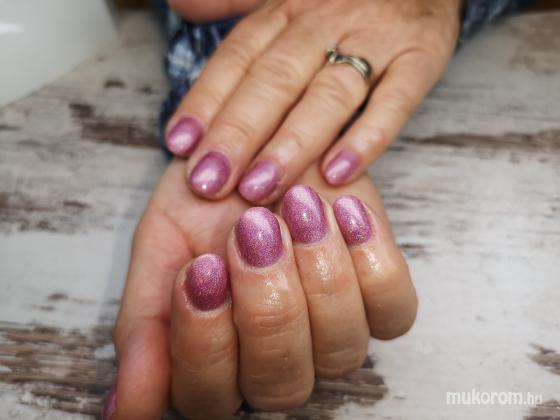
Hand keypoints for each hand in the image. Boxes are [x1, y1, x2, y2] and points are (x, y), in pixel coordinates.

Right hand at [106, 160, 415, 418]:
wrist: (254, 149)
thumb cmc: (206, 204)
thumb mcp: (160, 252)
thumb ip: (144, 329)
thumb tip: (124, 413)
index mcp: (218, 363)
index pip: (208, 394)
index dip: (204, 338)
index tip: (200, 267)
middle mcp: (281, 362)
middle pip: (281, 381)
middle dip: (266, 302)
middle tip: (252, 229)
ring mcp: (335, 334)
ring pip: (342, 349)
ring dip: (318, 274)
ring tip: (298, 206)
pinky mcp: (381, 300)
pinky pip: (394, 310)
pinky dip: (370, 260)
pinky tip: (345, 212)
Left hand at [164, 0, 460, 202]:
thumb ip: (233, 3)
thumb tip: (176, 4)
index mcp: (286, 10)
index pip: (238, 57)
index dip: (206, 101)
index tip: (180, 145)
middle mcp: (324, 23)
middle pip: (274, 81)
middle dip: (238, 133)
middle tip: (209, 181)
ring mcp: (375, 41)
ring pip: (326, 95)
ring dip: (291, 144)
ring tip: (259, 188)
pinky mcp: (420, 58)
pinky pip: (395, 101)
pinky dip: (368, 137)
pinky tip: (338, 174)